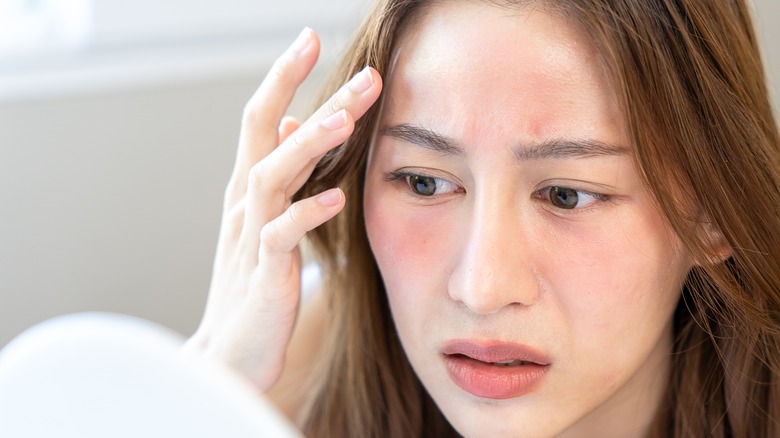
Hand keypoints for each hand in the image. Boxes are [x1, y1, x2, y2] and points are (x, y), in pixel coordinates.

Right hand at [184, 28, 381, 390]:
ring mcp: (251, 237)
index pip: (262, 120)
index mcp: (249, 189)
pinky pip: (282, 237)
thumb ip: (284, 172)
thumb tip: (299, 121)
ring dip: (307, 147)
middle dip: (310, 96)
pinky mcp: (264, 275)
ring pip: (271, 177)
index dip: (283, 77)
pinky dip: (306, 214)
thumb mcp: (266, 220)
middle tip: (361, 71)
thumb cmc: (253, 286)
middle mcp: (246, 204)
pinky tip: (336, 198)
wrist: (230, 352)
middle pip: (270, 135)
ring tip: (345, 119)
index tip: (309, 38)